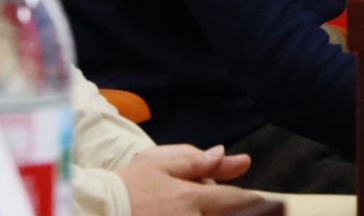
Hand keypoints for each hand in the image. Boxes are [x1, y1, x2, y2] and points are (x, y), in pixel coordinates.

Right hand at [116, 145, 261, 215]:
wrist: (94, 211)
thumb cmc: (125, 186)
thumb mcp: (158, 163)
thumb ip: (194, 161)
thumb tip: (225, 153)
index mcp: (190, 198)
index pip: (234, 200)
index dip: (252, 200)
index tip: (269, 201)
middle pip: (226, 215)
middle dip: (232, 207)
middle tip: (219, 196)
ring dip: (212, 210)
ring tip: (180, 199)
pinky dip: (197, 214)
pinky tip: (178, 207)